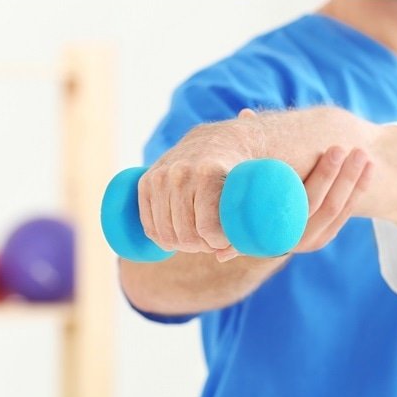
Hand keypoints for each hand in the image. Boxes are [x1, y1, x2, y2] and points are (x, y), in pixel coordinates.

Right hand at [137, 118, 257, 253]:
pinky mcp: (147, 181)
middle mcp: (182, 172)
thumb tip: (221, 256)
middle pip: (186, 234)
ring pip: (166, 233)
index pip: (206, 227)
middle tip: (211, 241)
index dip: (217, 243)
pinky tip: (175, 240)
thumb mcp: (249, 193)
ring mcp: (161, 176)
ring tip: (197, 239)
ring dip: (181, 245)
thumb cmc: (238, 172)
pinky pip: (148, 224)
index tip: (224, 240)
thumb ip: (243, 229)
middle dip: (201, 246)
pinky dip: (161, 238)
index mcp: (209, 173)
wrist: (216, 140)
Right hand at [216, 144, 372, 260]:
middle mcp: (284, 236)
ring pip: (334, 210)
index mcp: (264, 220)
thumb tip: (246, 113)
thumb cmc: (244, 188)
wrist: (254, 225)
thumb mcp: (243, 173)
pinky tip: (368, 170)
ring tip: (362, 154)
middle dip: (338, 175)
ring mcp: (305, 240)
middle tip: (349, 147)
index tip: (333, 150)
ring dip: (351, 181)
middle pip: (319, 204)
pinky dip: (357, 191)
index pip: (299, 199)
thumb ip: (247, 146)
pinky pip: (342, 215)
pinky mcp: (320, 238)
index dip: (321, 175)